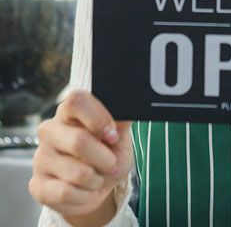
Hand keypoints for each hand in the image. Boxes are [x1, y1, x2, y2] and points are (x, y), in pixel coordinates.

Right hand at [29, 90, 132, 219]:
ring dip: (97, 179)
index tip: (113, 135)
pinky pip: (66, 193)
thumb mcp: (121, 137)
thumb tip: (126, 109)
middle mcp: (50, 130)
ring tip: (97, 177)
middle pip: (78, 140)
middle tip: (111, 163)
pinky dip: (84, 195)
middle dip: (105, 158)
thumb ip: (121, 121)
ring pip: (76, 172)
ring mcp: (41, 157)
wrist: (100, 187)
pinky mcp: (37, 185)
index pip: (76, 101)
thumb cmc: (109, 154)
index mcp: (70, 112)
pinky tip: (84, 190)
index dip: (98, 118)